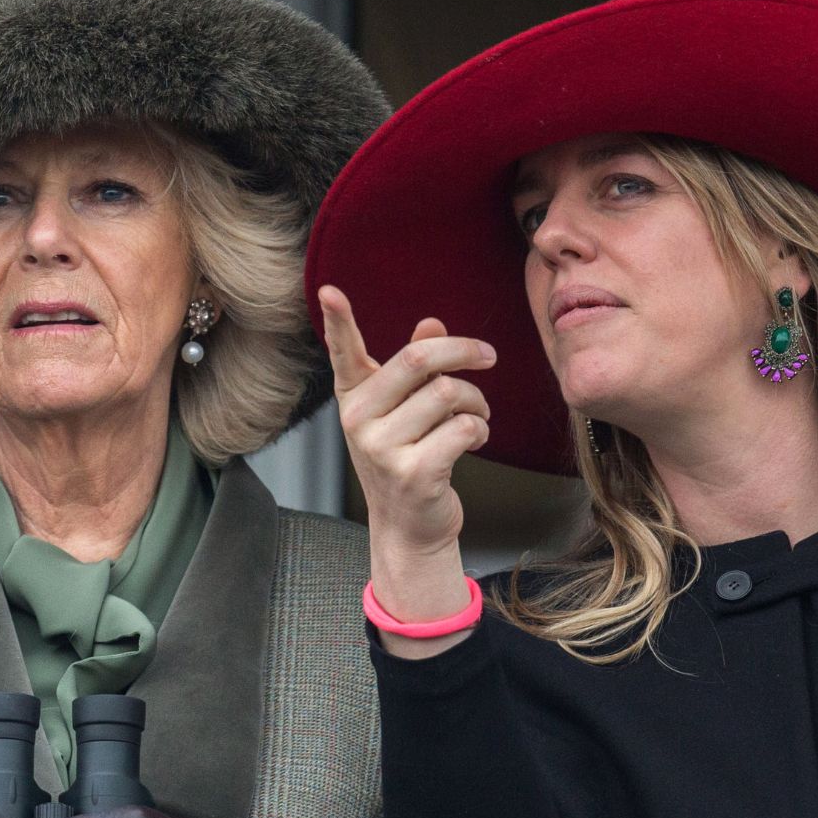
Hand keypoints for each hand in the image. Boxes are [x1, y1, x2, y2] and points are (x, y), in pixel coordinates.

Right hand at [318, 286, 493, 640]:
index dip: (337, 321)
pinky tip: (474, 439)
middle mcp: (358, 420)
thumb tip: (432, 324)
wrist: (410, 526)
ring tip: (477, 416)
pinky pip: (463, 428)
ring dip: (477, 401)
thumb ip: (417, 368)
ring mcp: (381, 448)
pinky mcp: (413, 472)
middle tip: (488, 355)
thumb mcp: (405, 411)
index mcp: (354, 397)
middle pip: (418, 359)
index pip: (343, 352)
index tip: (329, 291)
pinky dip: (479, 429)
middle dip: (463, 351)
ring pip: (449, 393)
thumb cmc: (409, 458)